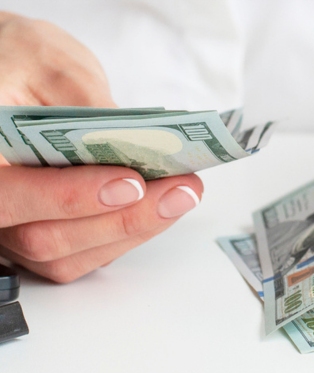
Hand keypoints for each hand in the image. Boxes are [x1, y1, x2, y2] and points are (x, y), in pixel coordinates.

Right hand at [0, 12, 202, 281]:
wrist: (12, 73)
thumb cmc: (20, 61)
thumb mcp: (51, 66)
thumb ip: (86, 106)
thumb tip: (138, 147)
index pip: (8, 195)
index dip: (69, 197)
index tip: (130, 183)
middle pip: (44, 238)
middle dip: (123, 219)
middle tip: (180, 191)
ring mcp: (13, 227)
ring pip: (68, 257)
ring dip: (134, 230)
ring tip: (183, 194)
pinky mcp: (43, 233)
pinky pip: (83, 255)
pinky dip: (127, 234)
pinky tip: (162, 205)